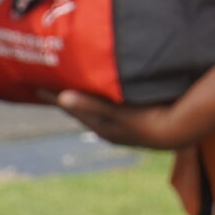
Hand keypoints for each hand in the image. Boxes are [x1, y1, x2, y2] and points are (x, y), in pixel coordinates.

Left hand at [54, 90, 192, 150]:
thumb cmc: (146, 119)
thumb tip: (62, 98)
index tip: (37, 87)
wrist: (178, 131)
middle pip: (82, 110)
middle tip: (53, 84)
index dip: (56, 98)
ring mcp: (123, 128)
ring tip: (77, 87)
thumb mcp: (116, 111)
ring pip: (97, 110)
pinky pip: (111, 109)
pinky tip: (108, 95)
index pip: (72, 109)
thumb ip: (90, 104)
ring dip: (86, 99)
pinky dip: (102, 101)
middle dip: (68, 97)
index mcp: (101, 126)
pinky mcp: (135, 123)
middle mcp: (109, 129)